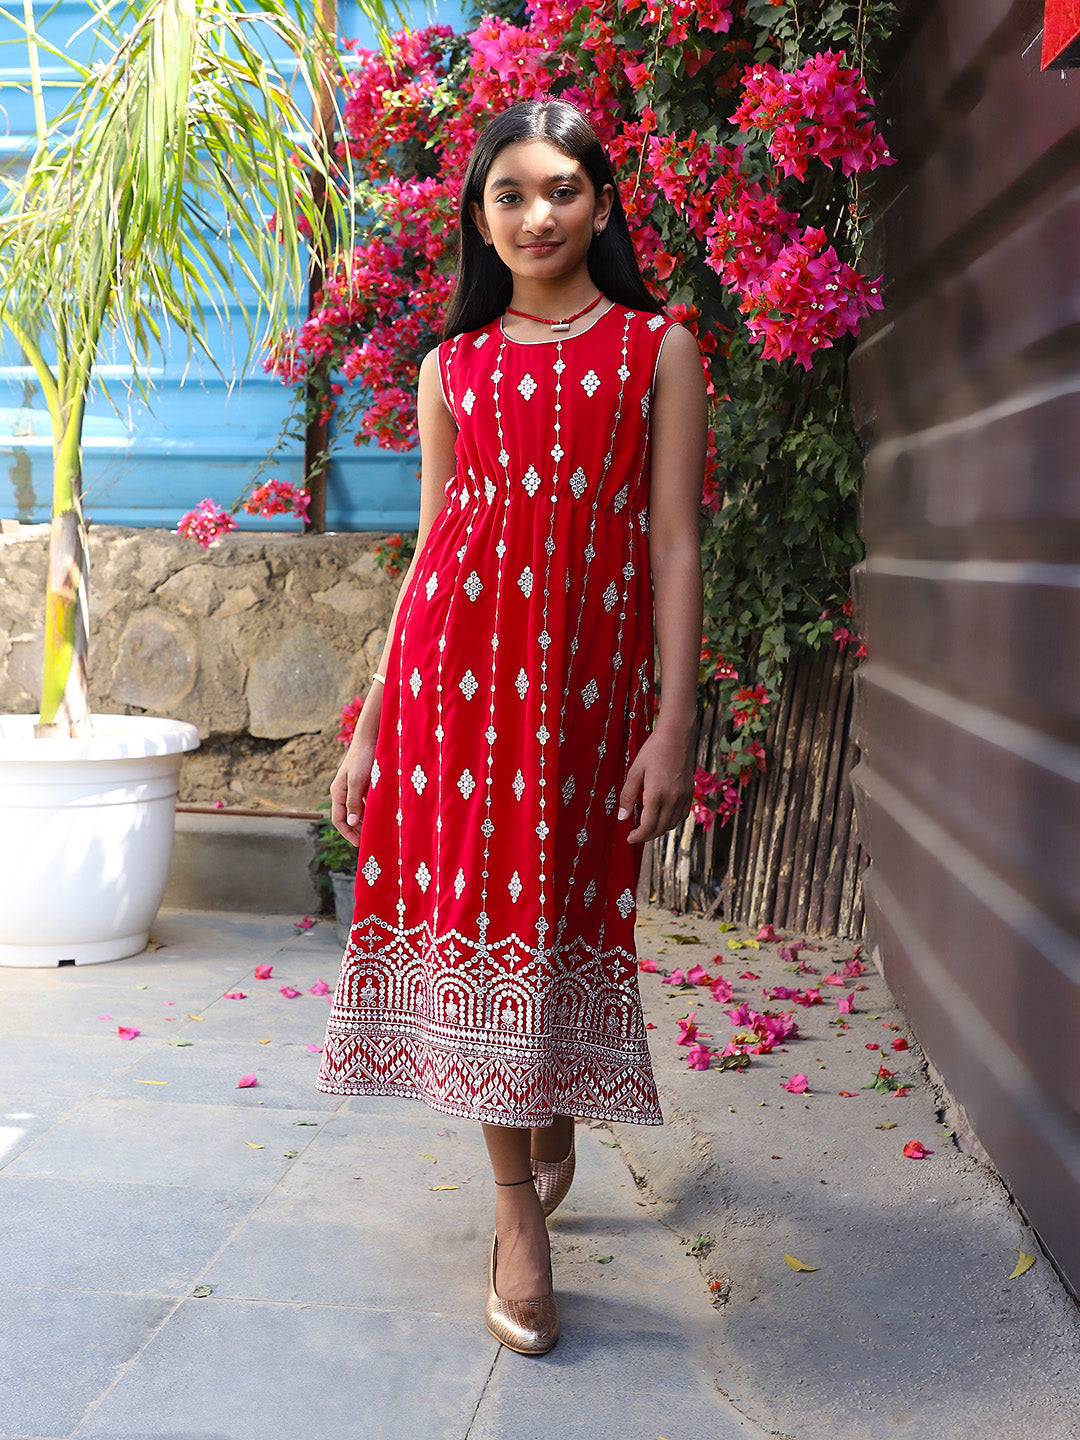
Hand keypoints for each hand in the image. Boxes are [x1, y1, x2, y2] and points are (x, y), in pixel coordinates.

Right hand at [329, 732, 377, 845]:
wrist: (372, 737)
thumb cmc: (363, 758)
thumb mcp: (357, 781)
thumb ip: (354, 802)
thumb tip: (352, 823)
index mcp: (338, 792)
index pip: (338, 819)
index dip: (348, 833)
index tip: (359, 844)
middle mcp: (344, 792)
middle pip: (348, 817)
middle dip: (357, 830)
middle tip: (371, 841)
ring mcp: (354, 788)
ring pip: (358, 810)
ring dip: (366, 821)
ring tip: (378, 831)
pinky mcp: (364, 784)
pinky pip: (366, 802)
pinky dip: (372, 810)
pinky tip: (383, 816)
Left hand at [617, 725, 695, 844]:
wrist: (677, 735)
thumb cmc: (653, 750)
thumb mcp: (635, 771)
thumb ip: (628, 796)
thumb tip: (622, 817)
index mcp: (656, 794)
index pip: (648, 826)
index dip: (638, 836)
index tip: (629, 837)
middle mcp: (673, 799)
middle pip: (660, 829)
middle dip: (647, 836)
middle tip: (636, 834)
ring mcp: (684, 796)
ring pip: (672, 824)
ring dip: (659, 829)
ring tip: (648, 826)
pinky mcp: (690, 792)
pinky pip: (682, 815)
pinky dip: (672, 820)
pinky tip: (663, 815)